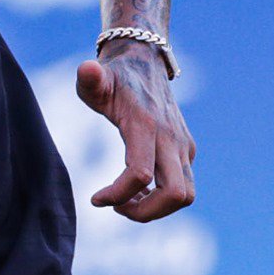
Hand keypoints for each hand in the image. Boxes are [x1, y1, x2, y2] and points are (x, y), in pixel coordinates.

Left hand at [75, 43, 195, 222]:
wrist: (145, 61)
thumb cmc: (113, 76)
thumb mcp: (96, 79)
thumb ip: (89, 78)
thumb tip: (86, 70)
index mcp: (146, 125)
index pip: (140, 174)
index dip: (117, 194)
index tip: (95, 199)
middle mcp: (170, 138)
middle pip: (175, 194)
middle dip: (145, 212)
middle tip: (116, 207)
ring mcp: (183, 146)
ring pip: (185, 195)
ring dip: (157, 209)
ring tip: (126, 202)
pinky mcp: (187, 150)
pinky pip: (182, 186)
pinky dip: (161, 197)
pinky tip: (136, 190)